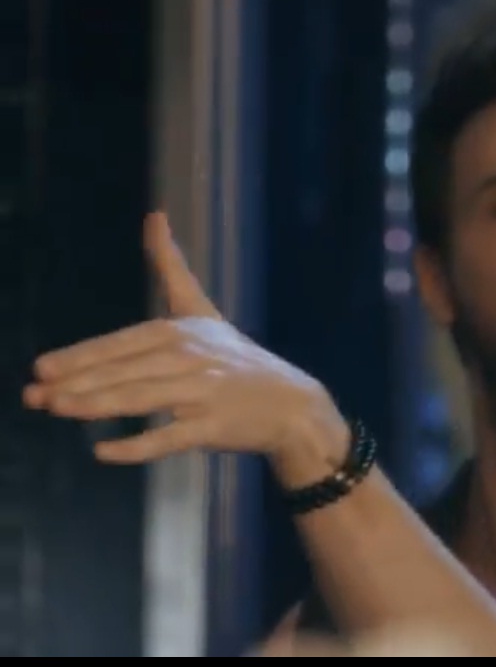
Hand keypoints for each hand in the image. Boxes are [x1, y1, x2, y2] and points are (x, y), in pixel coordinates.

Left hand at [23, 212, 348, 474]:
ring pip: (142, 399)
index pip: (124, 344)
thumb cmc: (237, 358)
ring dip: (97, 406)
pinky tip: (102, 451)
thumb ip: (172, 267)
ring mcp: (205, 393)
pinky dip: (137, 446)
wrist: (290, 404)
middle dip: (78, 382)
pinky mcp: (214, 427)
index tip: (42, 368)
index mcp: (184, 331)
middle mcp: (193, 358)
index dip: (82, 356)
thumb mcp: (202, 309)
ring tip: (58, 410)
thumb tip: (154, 215)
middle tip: (35, 396)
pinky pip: (169, 437)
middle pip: (127, 371)